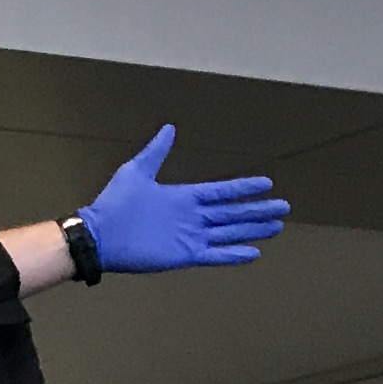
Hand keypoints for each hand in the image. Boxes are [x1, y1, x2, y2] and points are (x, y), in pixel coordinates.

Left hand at [81, 126, 289, 271]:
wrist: (99, 235)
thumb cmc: (114, 204)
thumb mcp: (136, 171)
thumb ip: (156, 151)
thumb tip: (169, 128)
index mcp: (184, 197)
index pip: (222, 192)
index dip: (243, 188)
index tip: (266, 184)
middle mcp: (191, 217)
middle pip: (232, 213)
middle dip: (257, 210)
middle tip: (283, 208)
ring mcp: (190, 237)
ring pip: (229, 232)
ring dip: (252, 230)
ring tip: (276, 226)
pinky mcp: (184, 255)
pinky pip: (215, 254)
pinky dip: (234, 254)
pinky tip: (254, 252)